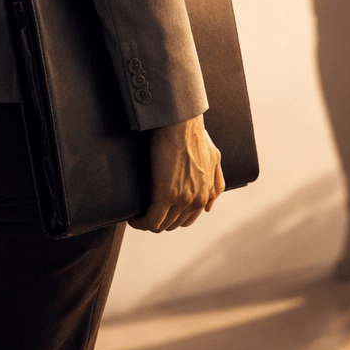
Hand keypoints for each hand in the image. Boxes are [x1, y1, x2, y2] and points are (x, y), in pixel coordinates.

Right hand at [128, 114, 224, 231]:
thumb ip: (216, 182)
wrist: (182, 123)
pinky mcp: (167, 195)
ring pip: (163, 225)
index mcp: (206, 192)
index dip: (173, 218)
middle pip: (174, 224)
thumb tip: (211, 206)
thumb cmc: (195, 135)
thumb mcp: (214, 158)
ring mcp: (183, 199)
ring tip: (138, 216)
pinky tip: (133, 218)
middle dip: (160, 221)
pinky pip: (152, 221)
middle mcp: (197, 199)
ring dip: (148, 223)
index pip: (189, 218)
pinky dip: (141, 223)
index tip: (161, 211)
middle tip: (146, 212)